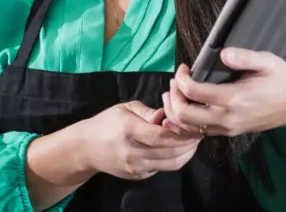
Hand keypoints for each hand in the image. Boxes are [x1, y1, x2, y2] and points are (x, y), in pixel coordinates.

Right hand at [80, 101, 201, 179]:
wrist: (86, 148)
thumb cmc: (106, 123)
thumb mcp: (124, 108)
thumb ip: (147, 112)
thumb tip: (168, 116)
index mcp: (128, 130)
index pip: (161, 135)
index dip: (181, 132)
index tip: (192, 125)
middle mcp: (133, 151)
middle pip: (171, 151)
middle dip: (189, 143)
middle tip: (199, 134)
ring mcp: (136, 166)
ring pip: (171, 164)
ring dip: (186, 154)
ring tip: (192, 143)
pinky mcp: (138, 176)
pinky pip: (162, 168)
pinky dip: (174, 159)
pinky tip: (177, 150)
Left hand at [161, 48, 285, 137]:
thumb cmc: (281, 78)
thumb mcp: (267, 61)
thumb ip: (245, 57)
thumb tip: (223, 54)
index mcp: (233, 98)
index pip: (193, 92)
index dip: (181, 79)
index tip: (184, 67)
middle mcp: (227, 118)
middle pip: (184, 115)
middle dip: (173, 96)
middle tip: (176, 81)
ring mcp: (227, 128)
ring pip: (189, 128)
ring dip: (176, 111)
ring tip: (176, 93)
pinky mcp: (229, 132)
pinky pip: (199, 134)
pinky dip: (185, 123)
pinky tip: (185, 107)